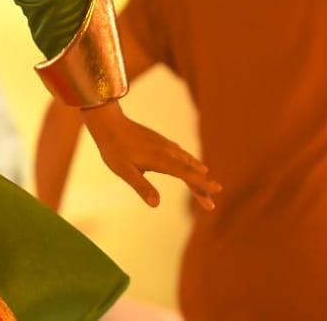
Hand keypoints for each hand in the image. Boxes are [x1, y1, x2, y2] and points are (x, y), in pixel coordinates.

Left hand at [80, 101, 220, 210]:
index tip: (217, 190)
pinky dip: (189, 162)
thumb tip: (156, 204)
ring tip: (207, 183)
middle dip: (201, 186)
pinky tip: (190, 164)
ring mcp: (164, 144)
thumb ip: (141, 187)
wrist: (109, 123)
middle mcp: (166, 151)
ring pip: (186, 161)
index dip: (202, 183)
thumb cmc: (114, 148)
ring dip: (197, 173)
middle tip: (211, 203)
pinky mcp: (160, 141)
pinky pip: (180, 154)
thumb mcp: (125, 171)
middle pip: (189, 170)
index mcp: (160, 159)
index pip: (186, 174)